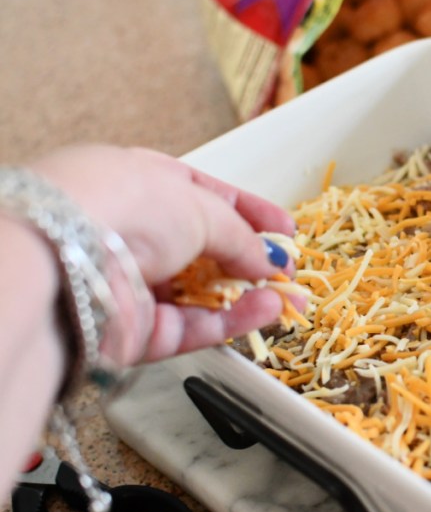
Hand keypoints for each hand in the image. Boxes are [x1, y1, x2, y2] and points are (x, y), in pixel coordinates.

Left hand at [32, 144, 295, 363]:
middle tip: (287, 267)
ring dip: (248, 293)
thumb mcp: (200, 205)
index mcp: (139, 182)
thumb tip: (267, 259)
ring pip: (201, 294)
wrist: (61, 256)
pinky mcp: (132, 330)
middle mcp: (131, 231)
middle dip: (252, 258)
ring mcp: (130, 282)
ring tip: (286, 293)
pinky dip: (232, 321)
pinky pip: (192, 327)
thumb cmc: (121, 205)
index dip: (249, 212)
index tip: (284, 228)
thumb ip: (241, 235)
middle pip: (205, 249)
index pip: (205, 197)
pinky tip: (265, 311)